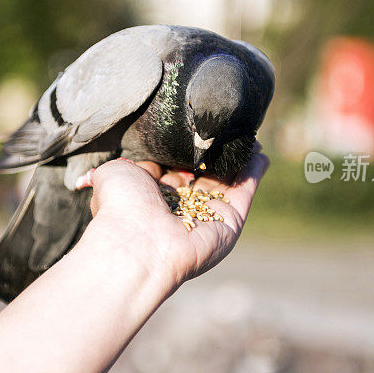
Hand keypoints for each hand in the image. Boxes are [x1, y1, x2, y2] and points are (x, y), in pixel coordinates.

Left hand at [81, 142, 269, 290]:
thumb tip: (124, 168)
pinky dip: (254, 171)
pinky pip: (245, 191)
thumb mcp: (115, 173)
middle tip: (226, 131)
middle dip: (215, 156)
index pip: (174, 171)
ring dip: (239, 159)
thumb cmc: (120, 206)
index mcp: (153, 197)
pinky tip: (259, 152)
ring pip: (228, 182)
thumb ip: (129, 165)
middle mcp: (181, 209)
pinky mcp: (230, 221)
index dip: (184, 153)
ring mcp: (207, 216)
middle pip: (204, 177)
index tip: (194, 132)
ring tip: (248, 137)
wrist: (137, 241)